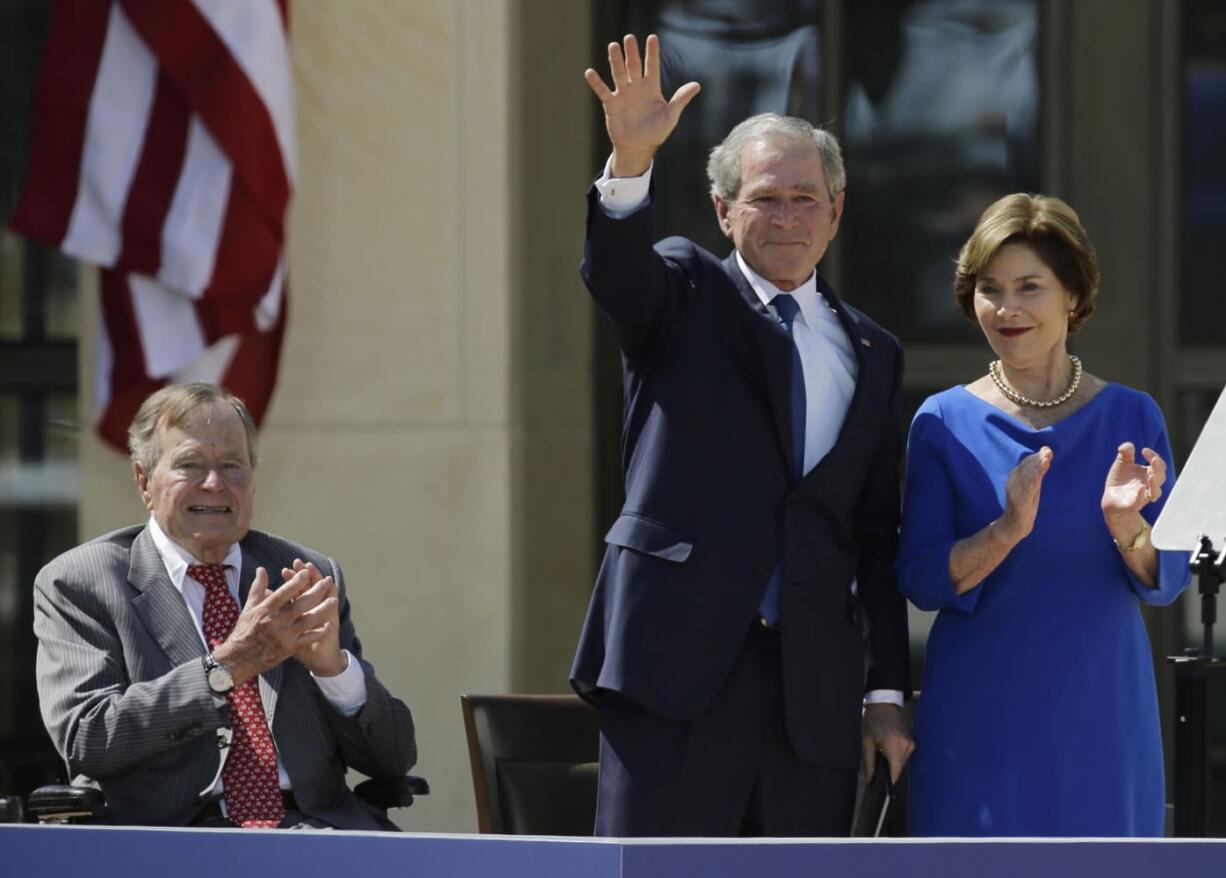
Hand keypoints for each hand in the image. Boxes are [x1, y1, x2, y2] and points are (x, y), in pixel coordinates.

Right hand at [211, 564, 339, 684]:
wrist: (238, 659)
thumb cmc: (244, 630)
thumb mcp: (249, 608)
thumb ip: (258, 588)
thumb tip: (262, 569)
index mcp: (264, 611)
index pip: (282, 593)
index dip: (295, 582)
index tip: (306, 572)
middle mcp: (275, 622)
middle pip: (299, 605)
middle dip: (315, 592)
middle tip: (325, 582)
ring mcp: (283, 636)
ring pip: (307, 621)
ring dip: (322, 610)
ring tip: (334, 601)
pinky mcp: (288, 648)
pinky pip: (307, 639)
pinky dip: (319, 632)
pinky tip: (329, 625)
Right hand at [584, 34, 699, 176]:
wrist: (638, 148)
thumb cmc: (656, 132)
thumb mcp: (670, 115)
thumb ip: (681, 99)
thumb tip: (697, 85)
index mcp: (651, 89)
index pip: (652, 66)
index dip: (652, 53)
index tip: (652, 38)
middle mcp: (636, 88)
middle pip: (634, 66)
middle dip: (632, 53)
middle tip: (629, 38)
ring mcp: (623, 95)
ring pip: (619, 74)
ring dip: (616, 61)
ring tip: (613, 46)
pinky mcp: (611, 104)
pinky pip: (603, 91)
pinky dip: (596, 83)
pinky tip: (589, 72)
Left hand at [861, 703, 914, 784]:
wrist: (884, 704)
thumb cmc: (873, 720)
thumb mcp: (866, 741)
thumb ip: (868, 763)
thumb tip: (867, 780)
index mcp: (893, 745)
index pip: (895, 772)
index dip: (889, 782)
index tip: (883, 790)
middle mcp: (906, 746)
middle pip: (899, 769)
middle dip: (889, 773)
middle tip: (877, 772)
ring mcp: (911, 744)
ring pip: (902, 764)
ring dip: (893, 764)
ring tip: (882, 757)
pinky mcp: (912, 742)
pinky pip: (905, 756)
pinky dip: (897, 757)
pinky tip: (888, 751)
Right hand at [998, 446, 1052, 543]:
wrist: (1016, 524)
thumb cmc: (1025, 503)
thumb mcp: (1032, 485)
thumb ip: (1038, 470)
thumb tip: (1047, 450)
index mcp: (1015, 477)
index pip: (1026, 463)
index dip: (1036, 457)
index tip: (1047, 450)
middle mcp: (1013, 482)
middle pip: (1026, 468)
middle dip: (1037, 460)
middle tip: (1048, 452)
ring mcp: (1015, 491)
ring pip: (1027, 477)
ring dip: (1036, 468)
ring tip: (1046, 460)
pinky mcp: (1020, 501)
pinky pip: (1027, 490)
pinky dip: (1033, 481)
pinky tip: (1039, 476)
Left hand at [1102, 442, 1164, 518]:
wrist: (1111, 500)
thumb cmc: (1120, 481)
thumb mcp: (1121, 464)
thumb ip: (1125, 453)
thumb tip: (1127, 446)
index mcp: (1149, 474)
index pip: (1159, 465)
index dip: (1154, 457)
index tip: (1144, 450)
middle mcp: (1149, 486)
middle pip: (1160, 478)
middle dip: (1158, 468)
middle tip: (1154, 460)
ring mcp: (1142, 496)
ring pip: (1155, 493)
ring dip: (1154, 484)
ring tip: (1150, 476)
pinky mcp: (1132, 505)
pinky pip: (1139, 502)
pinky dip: (1141, 496)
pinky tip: (1140, 489)